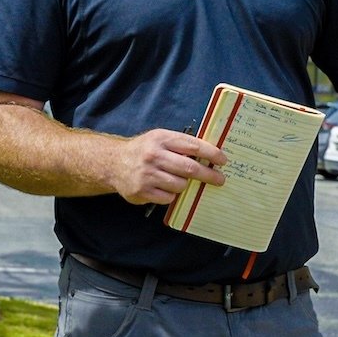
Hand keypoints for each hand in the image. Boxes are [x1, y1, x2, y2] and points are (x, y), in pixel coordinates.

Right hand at [108, 128, 227, 204]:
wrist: (114, 163)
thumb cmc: (144, 150)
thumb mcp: (160, 139)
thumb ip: (181, 144)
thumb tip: (210, 156)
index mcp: (161, 139)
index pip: (192, 146)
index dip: (211, 154)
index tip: (223, 160)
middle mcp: (154, 155)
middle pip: (190, 168)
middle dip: (208, 175)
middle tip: (220, 179)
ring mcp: (147, 174)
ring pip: (180, 185)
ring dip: (184, 185)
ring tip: (178, 181)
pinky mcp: (142, 191)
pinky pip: (168, 197)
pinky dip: (171, 195)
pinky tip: (164, 188)